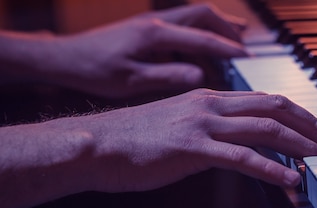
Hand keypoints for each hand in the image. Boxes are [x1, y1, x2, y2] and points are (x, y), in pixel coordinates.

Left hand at [14, 4, 248, 97]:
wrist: (65, 58)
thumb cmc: (94, 71)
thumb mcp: (131, 81)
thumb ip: (167, 76)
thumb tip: (200, 76)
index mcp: (154, 34)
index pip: (202, 38)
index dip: (228, 49)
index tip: (248, 58)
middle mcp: (156, 22)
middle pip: (203, 14)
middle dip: (228, 29)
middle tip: (245, 48)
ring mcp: (152, 22)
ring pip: (194, 16)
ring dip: (216, 28)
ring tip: (236, 43)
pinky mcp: (147, 29)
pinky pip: (183, 25)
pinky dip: (200, 35)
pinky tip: (205, 52)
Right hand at [76, 89, 316, 191]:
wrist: (96, 144)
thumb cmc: (135, 140)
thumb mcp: (179, 126)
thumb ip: (210, 131)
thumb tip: (236, 146)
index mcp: (209, 97)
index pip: (265, 99)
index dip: (297, 114)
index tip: (316, 130)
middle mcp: (211, 104)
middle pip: (274, 107)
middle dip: (309, 125)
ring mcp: (203, 124)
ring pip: (266, 129)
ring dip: (300, 145)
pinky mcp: (193, 149)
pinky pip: (243, 157)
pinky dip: (272, 168)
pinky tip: (291, 179)